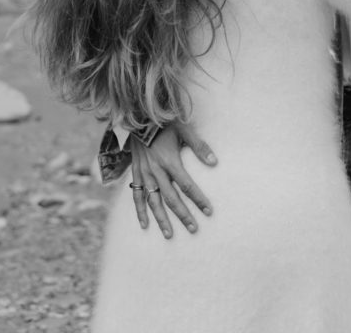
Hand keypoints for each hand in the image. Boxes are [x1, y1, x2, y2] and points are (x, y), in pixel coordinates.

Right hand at [130, 120, 216, 238]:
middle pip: (172, 199)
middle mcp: (156, 171)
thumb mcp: (185, 130)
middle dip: (183, 215)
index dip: (199, 199)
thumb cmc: (166, 123)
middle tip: (193, 229)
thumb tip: (215, 162)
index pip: (188, 186)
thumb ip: (199, 147)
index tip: (209, 211)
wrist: (140, 116)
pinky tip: (144, 225)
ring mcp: (145, 174)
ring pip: (153, 202)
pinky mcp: (136, 173)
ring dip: (162, 219)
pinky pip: (136, 195)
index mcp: (170, 161)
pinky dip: (140, 211)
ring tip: (170, 235)